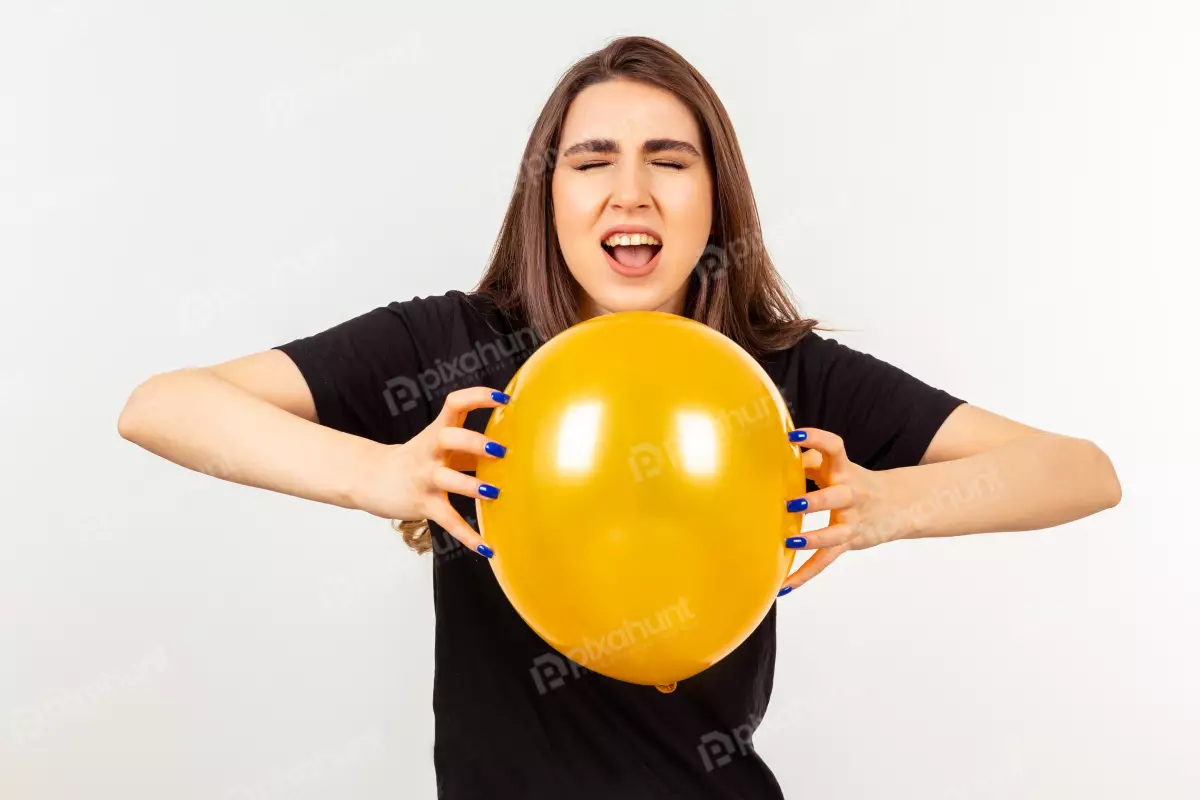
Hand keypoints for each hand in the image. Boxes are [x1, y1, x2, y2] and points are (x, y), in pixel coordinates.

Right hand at [351, 387, 510, 557]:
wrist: (372, 479)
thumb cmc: (419, 459)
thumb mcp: (441, 446)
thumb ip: (472, 444)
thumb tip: (515, 446)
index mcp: (438, 431)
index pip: (456, 404)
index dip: (478, 397)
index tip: (505, 399)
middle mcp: (430, 451)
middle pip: (448, 437)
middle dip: (474, 441)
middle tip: (500, 451)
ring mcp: (425, 477)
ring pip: (446, 478)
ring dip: (471, 486)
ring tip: (493, 493)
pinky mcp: (422, 503)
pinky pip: (447, 520)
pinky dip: (468, 535)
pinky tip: (487, 547)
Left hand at [777, 428, 911, 594]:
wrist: (896, 505)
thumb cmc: (851, 481)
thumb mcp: (834, 467)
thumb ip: (806, 462)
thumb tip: (774, 458)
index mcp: (844, 469)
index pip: (834, 447)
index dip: (816, 439)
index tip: (792, 436)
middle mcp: (851, 493)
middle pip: (838, 496)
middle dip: (816, 500)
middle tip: (790, 503)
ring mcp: (852, 520)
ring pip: (835, 533)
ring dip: (813, 538)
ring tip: (789, 542)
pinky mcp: (849, 541)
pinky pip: (826, 560)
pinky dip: (805, 574)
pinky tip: (785, 586)